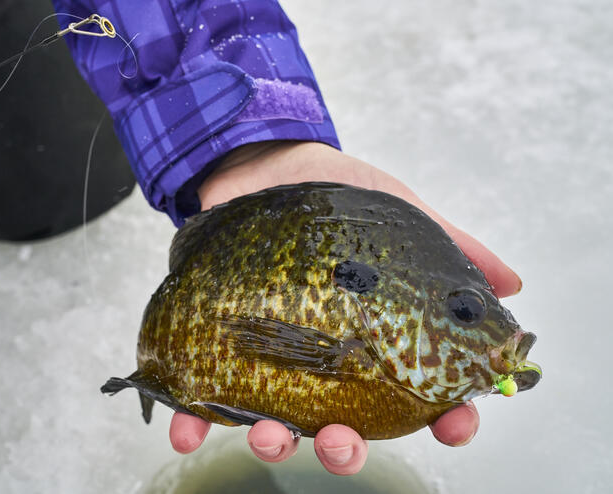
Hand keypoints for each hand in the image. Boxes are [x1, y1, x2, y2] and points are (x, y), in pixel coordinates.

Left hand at [169, 141, 520, 474]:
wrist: (261, 162)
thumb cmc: (336, 195)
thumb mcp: (398, 213)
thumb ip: (452, 247)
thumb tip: (511, 284)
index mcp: (372, 339)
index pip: (417, 393)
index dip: (442, 417)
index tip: (454, 425)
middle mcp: (323, 360)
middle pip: (343, 425)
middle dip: (345, 448)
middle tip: (342, 441)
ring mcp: (270, 357)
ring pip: (276, 422)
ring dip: (274, 442)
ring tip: (269, 434)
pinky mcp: (219, 342)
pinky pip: (204, 394)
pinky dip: (193, 421)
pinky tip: (185, 432)